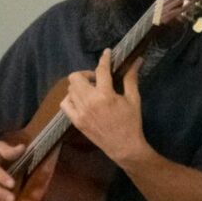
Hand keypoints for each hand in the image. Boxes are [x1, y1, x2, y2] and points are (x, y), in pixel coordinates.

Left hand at [61, 51, 147, 165]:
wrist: (124, 147)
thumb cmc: (131, 123)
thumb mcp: (134, 100)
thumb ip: (131, 79)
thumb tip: (136, 61)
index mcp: (105, 95)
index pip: (101, 70)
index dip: (104, 59)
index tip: (106, 53)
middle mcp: (89, 101)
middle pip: (76, 77)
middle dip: (86, 74)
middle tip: (97, 79)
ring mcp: (80, 112)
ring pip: (70, 89)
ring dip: (79, 86)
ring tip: (90, 91)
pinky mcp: (76, 121)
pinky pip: (65, 103)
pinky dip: (71, 98)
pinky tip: (81, 100)